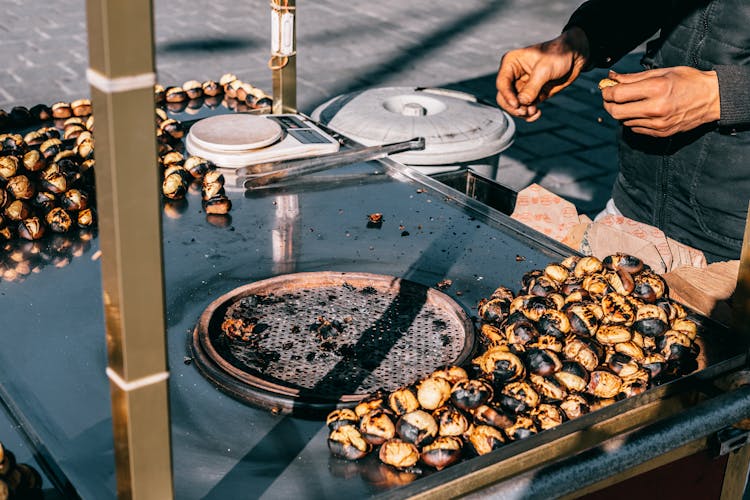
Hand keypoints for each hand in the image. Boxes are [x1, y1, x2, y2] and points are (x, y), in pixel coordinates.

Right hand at [496, 27, 588, 121]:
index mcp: (512, 63)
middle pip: (504, 97)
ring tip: (535, 111)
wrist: (575, 57)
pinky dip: (529, 114)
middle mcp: (514, 76)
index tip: (517, 105)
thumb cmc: (559, 54)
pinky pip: (525, 108)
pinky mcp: (532, 95)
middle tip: (525, 111)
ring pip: (514, 106)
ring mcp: (522, 86)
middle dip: (514, 107)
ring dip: (522, 112)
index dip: (507, 96)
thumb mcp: (545, 69)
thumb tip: (521, 103)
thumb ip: (532, 87)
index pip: (502, 83)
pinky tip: (537, 113)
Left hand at [601, 67, 720, 136]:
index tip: (605, 88)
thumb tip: (611, 77)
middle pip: (616, 112)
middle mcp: (655, 109)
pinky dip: (632, 119)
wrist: (712, 99)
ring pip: (624, 121)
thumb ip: (634, 78)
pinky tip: (639, 111)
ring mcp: (657, 124)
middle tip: (609, 97)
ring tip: (628, 102)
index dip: (607, 91)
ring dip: (621, 111)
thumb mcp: (662, 72)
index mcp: (656, 89)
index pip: (618, 95)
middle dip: (608, 104)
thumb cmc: (687, 80)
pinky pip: (635, 128)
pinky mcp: (660, 133)